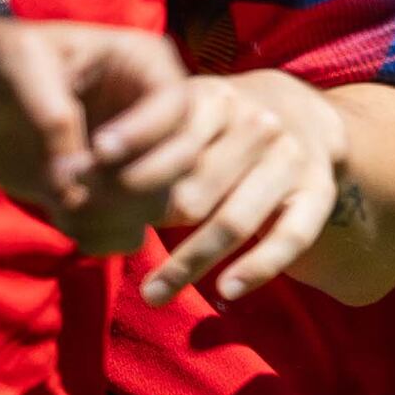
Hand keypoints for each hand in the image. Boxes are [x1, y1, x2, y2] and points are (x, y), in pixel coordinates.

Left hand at [0, 4, 193, 249]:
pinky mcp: (107, 196)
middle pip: (181, 160)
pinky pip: (130, 232)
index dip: (145, 136)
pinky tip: (61, 218)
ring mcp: (132, 159)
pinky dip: (100, 237)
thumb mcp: (18, 63)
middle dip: (129, 182)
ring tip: (61, 202)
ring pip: (160, 203)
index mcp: (142, 64)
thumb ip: (53, 112)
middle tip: (72, 181)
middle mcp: (148, 113)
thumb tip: (74, 176)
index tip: (96, 150)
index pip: (176, 107)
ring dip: (112, 215)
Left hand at [92, 71, 357, 306]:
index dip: (126, 157)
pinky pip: (289, 238)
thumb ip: (144, 141)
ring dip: (190, 262)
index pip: (165, 136)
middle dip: (148, 224)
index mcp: (215, 99)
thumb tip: (76, 181)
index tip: (84, 177)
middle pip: (194, 189)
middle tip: (108, 249)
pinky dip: (258, 267)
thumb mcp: (183, 113)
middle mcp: (257, 124)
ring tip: (153, 295)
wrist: (299, 114)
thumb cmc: (217, 126)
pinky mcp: (319, 191)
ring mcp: (290, 158)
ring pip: (233, 220)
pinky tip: (225, 291)